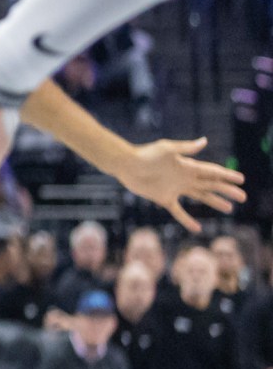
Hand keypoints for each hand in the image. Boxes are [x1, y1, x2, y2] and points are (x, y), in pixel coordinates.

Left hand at [107, 136, 244, 232]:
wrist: (126, 165)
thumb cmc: (146, 154)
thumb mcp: (167, 149)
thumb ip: (186, 148)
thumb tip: (204, 141)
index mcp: (187, 166)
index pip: (212, 172)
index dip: (227, 176)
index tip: (241, 179)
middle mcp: (184, 178)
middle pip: (210, 185)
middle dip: (227, 191)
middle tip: (243, 197)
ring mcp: (175, 189)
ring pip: (200, 197)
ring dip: (214, 202)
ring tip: (229, 209)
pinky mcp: (164, 198)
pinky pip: (178, 211)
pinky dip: (187, 220)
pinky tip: (197, 228)